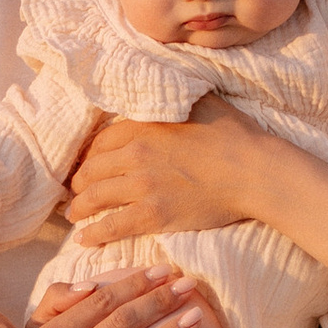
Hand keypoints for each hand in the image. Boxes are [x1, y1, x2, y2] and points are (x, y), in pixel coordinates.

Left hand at [65, 97, 262, 245]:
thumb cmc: (234, 134)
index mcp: (143, 126)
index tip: (86, 164)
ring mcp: (143, 186)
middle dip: (79, 182)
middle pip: (91, 170)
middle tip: (75, 191)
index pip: (100, 141)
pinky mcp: (153, 214)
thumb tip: (161, 87)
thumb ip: (171, 97)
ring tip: (74, 215)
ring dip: (79, 208)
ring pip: (95, 197)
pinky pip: (113, 225)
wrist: (254, 171)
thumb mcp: (199, 100)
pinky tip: (84, 239)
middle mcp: (135, 154)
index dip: (88, 155)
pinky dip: (94, 233)